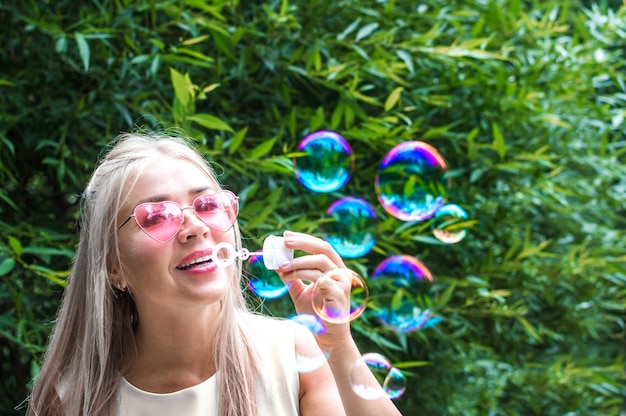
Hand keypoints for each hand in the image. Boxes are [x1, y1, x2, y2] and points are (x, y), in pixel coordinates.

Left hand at [275, 230, 352, 350]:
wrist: (328, 339)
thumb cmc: (316, 315)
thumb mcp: (301, 293)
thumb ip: (293, 279)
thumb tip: (278, 266)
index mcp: (334, 269)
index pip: (321, 247)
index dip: (304, 239)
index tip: (286, 235)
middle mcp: (341, 272)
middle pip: (324, 248)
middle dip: (303, 242)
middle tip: (284, 240)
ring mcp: (342, 282)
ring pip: (320, 261)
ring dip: (297, 261)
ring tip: (281, 267)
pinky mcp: (339, 293)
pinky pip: (318, 277)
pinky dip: (300, 274)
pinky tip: (287, 277)